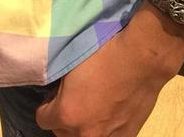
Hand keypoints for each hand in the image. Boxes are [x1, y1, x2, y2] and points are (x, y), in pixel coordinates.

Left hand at [36, 1, 183, 135]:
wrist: (142, 59)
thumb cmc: (105, 55)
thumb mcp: (71, 66)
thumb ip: (60, 90)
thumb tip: (58, 96)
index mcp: (66, 114)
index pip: (42, 119)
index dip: (48, 104)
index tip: (55, 95)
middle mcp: (84, 134)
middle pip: (61, 133)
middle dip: (64, 118)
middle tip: (74, 99)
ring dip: (83, 127)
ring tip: (92, 107)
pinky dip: (105, 129)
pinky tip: (109, 112)